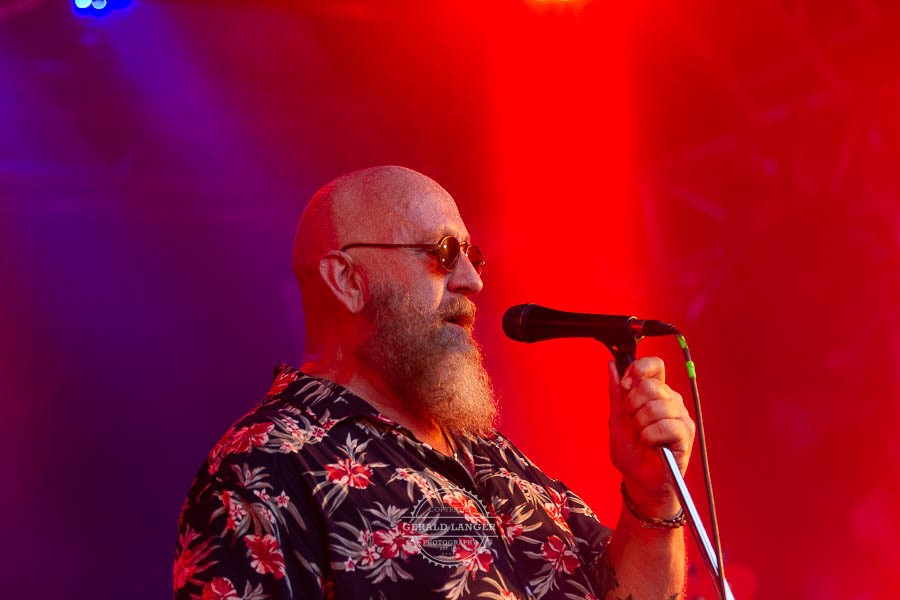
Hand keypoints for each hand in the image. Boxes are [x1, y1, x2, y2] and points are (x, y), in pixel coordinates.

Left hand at [608, 358, 695, 516]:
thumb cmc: (630, 451)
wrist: (638, 479)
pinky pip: (667, 425)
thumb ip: (616, 391)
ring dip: (641, 424)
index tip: (626, 386)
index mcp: (655, 392)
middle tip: (633, 422)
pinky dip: (651, 436)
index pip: (654, 365)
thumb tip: (612, 365)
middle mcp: (670, 400)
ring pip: (657, 406)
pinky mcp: (686, 433)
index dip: (637, 370)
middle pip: (651, 385)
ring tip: (642, 436)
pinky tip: (650, 443)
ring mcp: (680, 415)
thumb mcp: (617, 418)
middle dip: (632, 405)